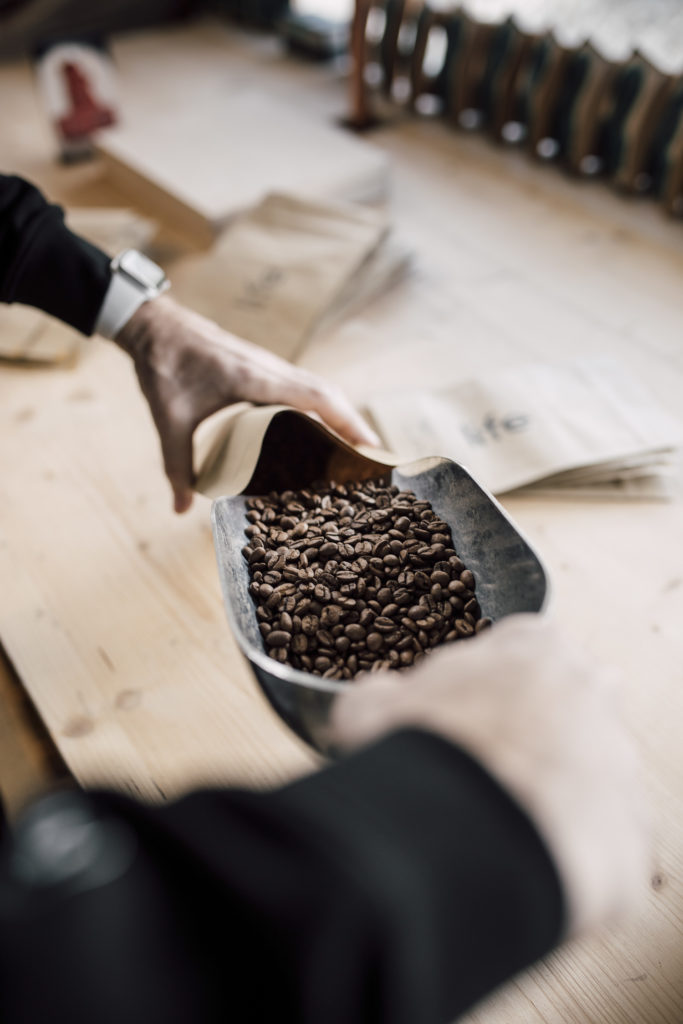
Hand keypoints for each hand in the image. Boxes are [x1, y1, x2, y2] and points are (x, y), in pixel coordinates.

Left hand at [115, 296, 379, 512]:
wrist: (154, 325)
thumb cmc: (162, 366)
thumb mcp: (168, 419)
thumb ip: (175, 464)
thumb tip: (180, 509)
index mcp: (254, 378)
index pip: (316, 397)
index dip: (346, 421)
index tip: (368, 446)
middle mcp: (270, 368)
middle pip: (327, 393)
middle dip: (352, 423)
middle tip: (370, 457)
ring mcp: (269, 364)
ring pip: (318, 387)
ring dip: (340, 412)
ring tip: (353, 446)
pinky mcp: (263, 366)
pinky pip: (302, 384)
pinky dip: (321, 404)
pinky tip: (319, 427)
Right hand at [331, 616, 649, 937]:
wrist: (462, 839)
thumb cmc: (420, 758)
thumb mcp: (371, 709)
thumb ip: (383, 695)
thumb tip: (375, 701)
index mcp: (533, 647)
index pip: (519, 648)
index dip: (487, 683)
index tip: (463, 712)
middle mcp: (590, 691)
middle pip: (561, 705)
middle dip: (527, 732)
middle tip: (482, 768)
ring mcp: (617, 758)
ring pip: (585, 772)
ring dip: (549, 791)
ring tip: (496, 823)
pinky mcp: (632, 825)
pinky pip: (598, 836)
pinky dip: (564, 846)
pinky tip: (521, 858)